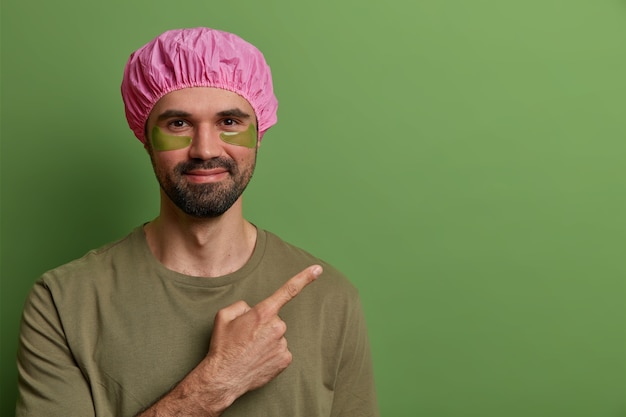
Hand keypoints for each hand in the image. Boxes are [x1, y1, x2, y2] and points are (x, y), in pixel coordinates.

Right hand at [136, 265, 322, 416]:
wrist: (223, 377)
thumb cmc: (223, 346)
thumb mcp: (224, 316)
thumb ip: (242, 306)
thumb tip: (252, 310)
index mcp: (263, 312)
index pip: (288, 291)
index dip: (305, 278)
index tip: (318, 269)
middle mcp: (277, 326)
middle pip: (275, 320)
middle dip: (264, 325)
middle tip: (247, 338)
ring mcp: (283, 344)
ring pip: (277, 336)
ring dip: (267, 341)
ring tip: (250, 351)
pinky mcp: (285, 359)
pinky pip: (281, 351)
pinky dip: (271, 354)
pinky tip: (258, 359)